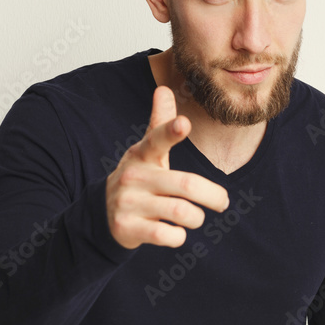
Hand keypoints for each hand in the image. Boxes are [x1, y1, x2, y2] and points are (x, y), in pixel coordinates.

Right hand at [106, 86, 229, 248]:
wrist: (102, 214)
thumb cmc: (139, 177)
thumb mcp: (146, 151)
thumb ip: (159, 122)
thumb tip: (164, 88)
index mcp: (142, 154)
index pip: (156, 139)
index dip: (171, 131)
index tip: (184, 123)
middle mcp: (134, 176)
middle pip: (186, 185)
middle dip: (213, 195)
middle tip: (223, 201)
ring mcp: (128, 203)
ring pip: (181, 213)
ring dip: (197, 218)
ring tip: (196, 217)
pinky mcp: (127, 228)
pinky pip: (167, 235)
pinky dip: (179, 236)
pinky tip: (176, 232)